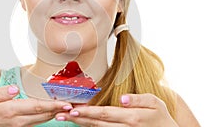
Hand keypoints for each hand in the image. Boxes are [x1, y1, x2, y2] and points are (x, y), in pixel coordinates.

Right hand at [0, 85, 72, 126]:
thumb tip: (14, 89)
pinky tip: (55, 110)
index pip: (37, 107)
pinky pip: (38, 122)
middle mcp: (18, 120)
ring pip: (43, 119)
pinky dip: (48, 116)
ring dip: (57, 112)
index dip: (53, 105)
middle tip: (76, 103)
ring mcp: (19, 126)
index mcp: (10, 111)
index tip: (67, 103)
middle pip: (44, 114)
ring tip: (70, 106)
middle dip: (60, 109)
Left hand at [55, 93, 177, 126]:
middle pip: (96, 123)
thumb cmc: (161, 117)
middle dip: (78, 119)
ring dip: (81, 124)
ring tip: (66, 118)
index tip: (74, 109)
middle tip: (61, 114)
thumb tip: (123, 99)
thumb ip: (139, 99)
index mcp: (131, 118)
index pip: (105, 113)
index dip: (88, 112)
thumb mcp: (156, 103)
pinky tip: (81, 124)